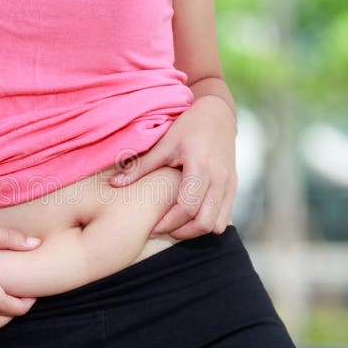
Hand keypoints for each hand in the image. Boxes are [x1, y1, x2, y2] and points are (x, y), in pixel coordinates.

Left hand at [109, 94, 237, 237]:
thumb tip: (114, 184)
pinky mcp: (233, 186)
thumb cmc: (189, 127)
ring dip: (197, 230)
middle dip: (182, 232)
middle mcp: (219, 179)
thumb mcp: (164, 145)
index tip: (153, 227)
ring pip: (217, 224)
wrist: (218, 114)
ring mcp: (229, 184)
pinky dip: (208, 222)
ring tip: (177, 224)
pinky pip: (224, 216)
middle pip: (204, 223)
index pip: (187, 208)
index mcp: (200, 168)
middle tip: (163, 229)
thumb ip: (140, 167)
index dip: (169, 223)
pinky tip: (191, 215)